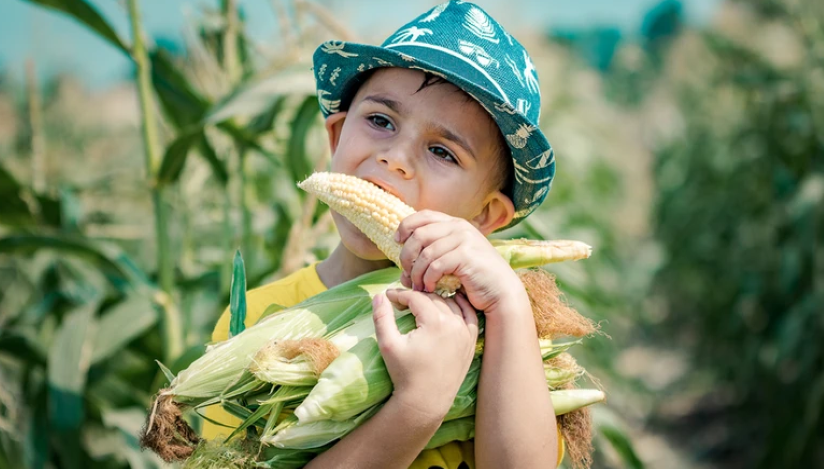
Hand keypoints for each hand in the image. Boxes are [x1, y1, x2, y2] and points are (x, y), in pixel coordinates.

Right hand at [372, 289, 478, 419]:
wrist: (426, 401)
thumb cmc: (404, 373)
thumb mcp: (388, 345)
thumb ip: (382, 317)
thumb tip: (379, 295)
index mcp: (435, 323)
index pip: (416, 297)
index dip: (400, 294)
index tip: (389, 297)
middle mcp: (454, 324)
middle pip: (433, 298)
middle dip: (416, 296)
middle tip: (401, 302)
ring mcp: (466, 333)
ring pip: (451, 304)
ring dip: (435, 300)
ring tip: (420, 304)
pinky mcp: (471, 341)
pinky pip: (468, 315)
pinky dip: (458, 306)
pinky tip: (448, 304)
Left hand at [396, 210, 523, 312]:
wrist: (501, 291)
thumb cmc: (475, 278)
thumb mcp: (452, 260)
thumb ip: (431, 256)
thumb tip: (402, 269)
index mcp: (455, 223)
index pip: (423, 215)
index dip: (405, 226)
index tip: (397, 242)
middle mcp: (459, 227)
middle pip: (418, 235)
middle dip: (406, 256)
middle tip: (406, 275)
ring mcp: (464, 239)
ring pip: (425, 254)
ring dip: (416, 274)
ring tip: (418, 287)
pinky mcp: (466, 255)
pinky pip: (435, 266)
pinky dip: (428, 280)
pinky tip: (430, 289)